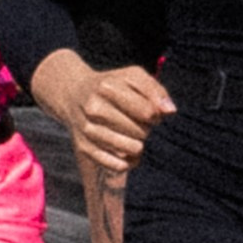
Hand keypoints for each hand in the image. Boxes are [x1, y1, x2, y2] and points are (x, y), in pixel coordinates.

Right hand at [65, 62, 173, 181]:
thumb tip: (169, 111)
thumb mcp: (133, 77)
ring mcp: (87, 129)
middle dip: (145, 129)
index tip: (150, 112)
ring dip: (138, 144)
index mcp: (107, 87)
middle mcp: (94, 108)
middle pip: (142, 132)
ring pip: (132, 149)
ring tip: (131, 135)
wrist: (73, 94)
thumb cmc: (112, 85)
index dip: (155, 115)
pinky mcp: (84, 147)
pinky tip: (126, 154)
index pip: (148, 112)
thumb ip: (156, 91)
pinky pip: (117, 165)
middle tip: (136, 122)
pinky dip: (127, 162)